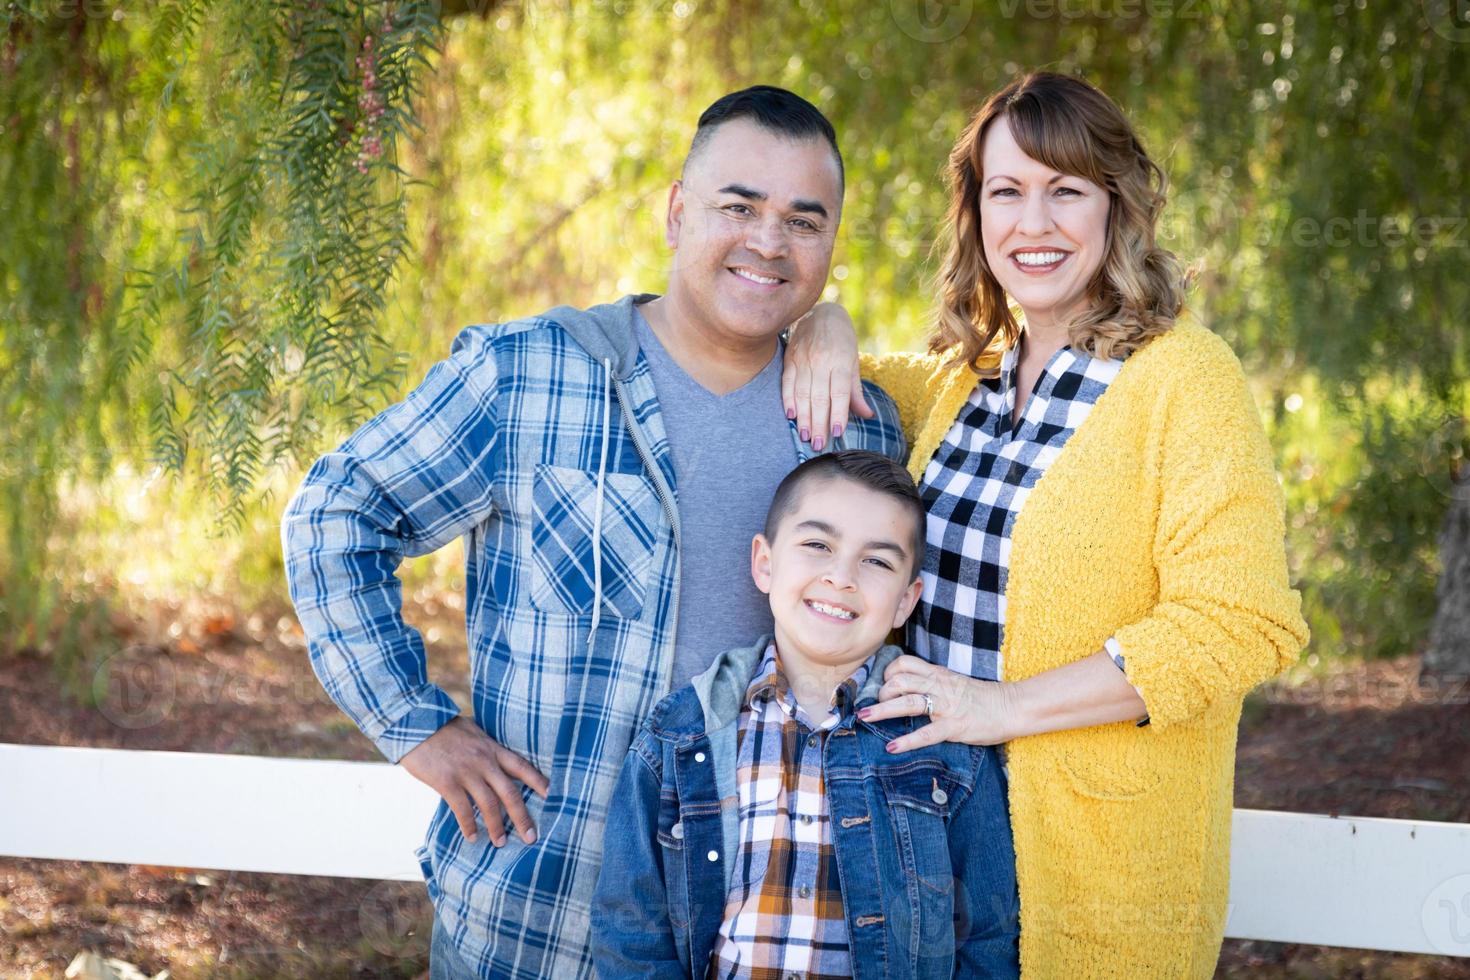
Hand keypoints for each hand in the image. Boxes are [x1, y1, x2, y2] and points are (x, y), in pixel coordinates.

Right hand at [399, 717, 550, 845]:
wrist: (415, 723)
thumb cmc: (443, 728)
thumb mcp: (472, 732)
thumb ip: (486, 748)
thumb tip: (495, 762)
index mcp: (492, 748)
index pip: (522, 766)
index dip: (539, 782)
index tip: (552, 795)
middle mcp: (484, 761)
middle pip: (510, 793)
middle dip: (522, 817)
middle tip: (531, 837)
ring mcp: (466, 772)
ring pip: (489, 805)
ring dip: (496, 827)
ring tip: (501, 842)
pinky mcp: (447, 782)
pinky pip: (463, 810)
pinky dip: (469, 826)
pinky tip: (472, 837)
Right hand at [782, 302, 873, 448]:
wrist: (821, 312)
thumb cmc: (842, 340)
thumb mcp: (853, 361)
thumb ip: (856, 390)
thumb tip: (866, 415)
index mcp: (841, 361)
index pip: (840, 391)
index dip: (838, 412)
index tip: (836, 432)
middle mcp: (821, 360)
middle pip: (820, 396)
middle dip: (819, 422)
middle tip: (819, 444)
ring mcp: (804, 359)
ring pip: (802, 393)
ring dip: (804, 417)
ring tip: (806, 436)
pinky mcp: (790, 358)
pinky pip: (787, 382)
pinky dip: (788, 400)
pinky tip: (791, 416)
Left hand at [858, 655, 1022, 751]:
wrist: (1011, 707)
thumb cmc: (983, 697)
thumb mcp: (954, 682)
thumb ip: (934, 683)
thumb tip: (910, 688)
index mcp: (938, 674)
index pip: (904, 663)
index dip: (887, 672)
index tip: (881, 685)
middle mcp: (939, 686)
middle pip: (899, 681)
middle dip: (881, 693)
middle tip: (874, 706)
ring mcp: (946, 706)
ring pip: (908, 702)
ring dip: (882, 710)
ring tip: (864, 717)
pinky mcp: (954, 727)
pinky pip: (927, 734)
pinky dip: (907, 742)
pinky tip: (892, 747)